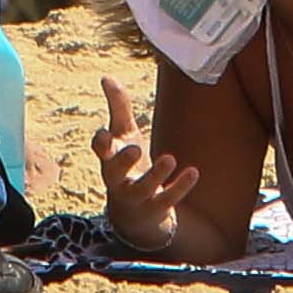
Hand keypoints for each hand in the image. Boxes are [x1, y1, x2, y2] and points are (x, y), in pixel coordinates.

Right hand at [92, 80, 195, 250]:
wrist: (134, 215)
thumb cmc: (127, 165)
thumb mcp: (123, 136)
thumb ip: (118, 108)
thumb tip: (106, 76)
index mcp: (109, 159)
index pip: (99, 151)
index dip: (100, 143)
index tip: (105, 134)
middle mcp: (118, 180)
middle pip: (113, 172)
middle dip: (123, 161)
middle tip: (136, 148)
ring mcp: (136, 198)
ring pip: (142, 189)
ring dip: (156, 175)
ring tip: (170, 159)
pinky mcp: (155, 209)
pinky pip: (167, 200)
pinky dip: (180, 187)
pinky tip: (194, 172)